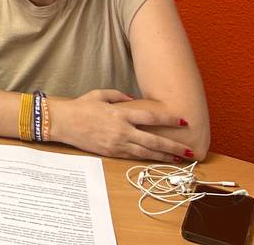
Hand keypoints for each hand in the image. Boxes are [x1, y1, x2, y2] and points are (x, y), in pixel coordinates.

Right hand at [56, 90, 191, 160]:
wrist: (62, 122)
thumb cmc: (80, 106)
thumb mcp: (100, 94)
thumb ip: (119, 96)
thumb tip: (134, 101)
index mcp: (121, 114)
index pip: (152, 117)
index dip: (169, 119)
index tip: (184, 121)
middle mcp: (122, 130)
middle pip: (155, 140)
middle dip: (174, 146)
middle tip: (190, 151)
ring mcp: (117, 143)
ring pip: (147, 152)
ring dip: (165, 156)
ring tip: (179, 159)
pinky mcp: (111, 152)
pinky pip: (134, 157)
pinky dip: (147, 158)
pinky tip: (157, 160)